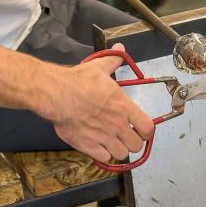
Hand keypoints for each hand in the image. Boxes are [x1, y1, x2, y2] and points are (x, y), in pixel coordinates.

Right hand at [42, 44, 154, 162]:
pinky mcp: (89, 146)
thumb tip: (120, 48)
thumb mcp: (99, 67)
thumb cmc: (78, 81)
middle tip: (125, 136)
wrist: (57, 94)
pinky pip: (105, 158)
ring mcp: (104, 137)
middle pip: (136, 145)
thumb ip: (113, 60)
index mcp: (124, 106)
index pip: (148, 128)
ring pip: (122, 154)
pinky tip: (98, 145)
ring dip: (118, 149)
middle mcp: (117, 124)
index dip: (147, 131)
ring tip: (112, 142)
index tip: (142, 130)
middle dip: (132, 142)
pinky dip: (103, 154)